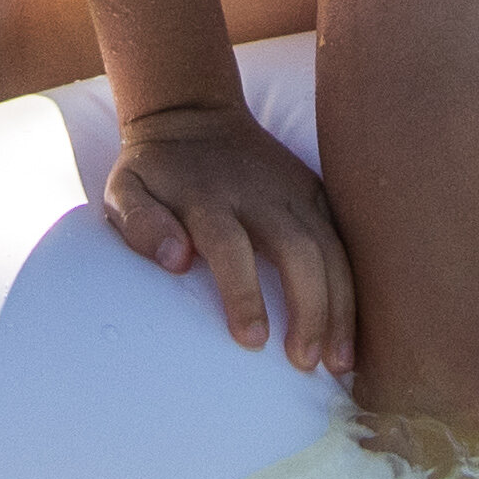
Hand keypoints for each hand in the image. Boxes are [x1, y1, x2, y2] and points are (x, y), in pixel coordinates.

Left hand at [103, 98, 353, 377]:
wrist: (192, 117)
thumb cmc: (156, 172)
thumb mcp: (124, 190)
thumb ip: (141, 223)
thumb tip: (177, 261)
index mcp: (208, 198)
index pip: (230, 247)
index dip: (243, 294)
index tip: (253, 340)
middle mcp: (259, 194)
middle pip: (298, 249)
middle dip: (309, 307)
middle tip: (306, 362)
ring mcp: (293, 191)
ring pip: (331, 248)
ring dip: (340, 305)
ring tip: (339, 362)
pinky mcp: (315, 193)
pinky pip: (344, 240)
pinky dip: (354, 285)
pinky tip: (354, 330)